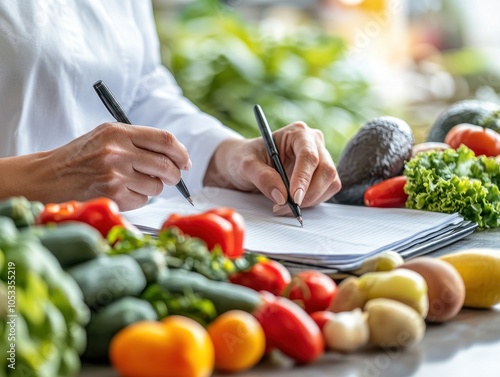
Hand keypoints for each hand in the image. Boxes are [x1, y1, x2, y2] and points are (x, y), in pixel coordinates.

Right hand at [1, 123, 190, 209]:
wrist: (50, 176)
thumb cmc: (82, 156)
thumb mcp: (107, 136)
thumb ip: (139, 141)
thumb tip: (176, 155)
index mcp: (118, 132)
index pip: (165, 139)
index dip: (181, 153)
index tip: (185, 162)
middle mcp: (118, 152)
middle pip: (167, 166)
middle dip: (174, 175)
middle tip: (171, 177)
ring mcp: (115, 175)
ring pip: (156, 186)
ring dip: (153, 188)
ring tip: (133, 182)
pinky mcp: (112, 196)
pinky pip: (142, 201)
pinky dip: (137, 199)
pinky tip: (121, 192)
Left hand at [204, 122, 340, 213]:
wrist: (243, 164)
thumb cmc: (244, 158)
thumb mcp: (246, 165)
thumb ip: (263, 178)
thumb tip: (281, 196)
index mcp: (297, 133)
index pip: (309, 156)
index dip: (303, 178)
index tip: (293, 198)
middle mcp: (313, 143)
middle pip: (325, 171)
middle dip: (308, 194)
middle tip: (285, 207)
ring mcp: (320, 159)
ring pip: (329, 183)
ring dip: (310, 200)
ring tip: (283, 206)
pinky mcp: (320, 176)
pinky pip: (326, 192)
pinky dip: (311, 202)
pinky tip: (292, 203)